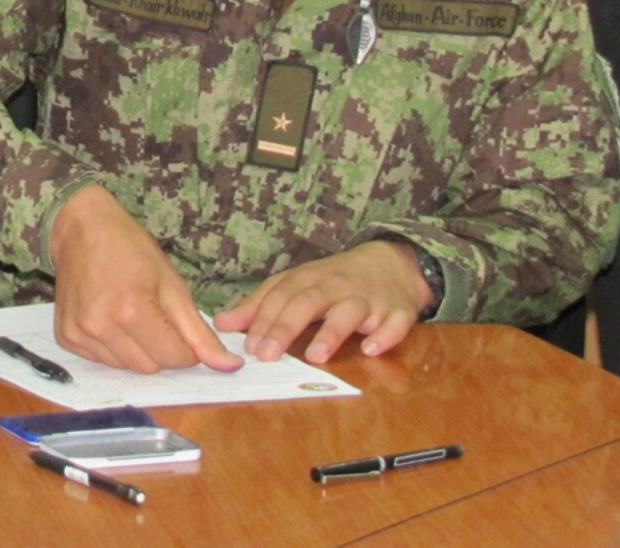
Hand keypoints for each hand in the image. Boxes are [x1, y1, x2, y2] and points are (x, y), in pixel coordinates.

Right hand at [47, 185, 239, 372]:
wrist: (81, 230)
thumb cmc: (130, 249)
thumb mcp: (171, 283)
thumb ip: (198, 331)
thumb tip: (229, 365)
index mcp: (132, 310)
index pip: (174, 357)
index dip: (187, 348)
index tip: (182, 327)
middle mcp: (101, 326)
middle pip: (151, 367)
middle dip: (162, 350)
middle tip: (156, 317)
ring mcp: (80, 333)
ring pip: (127, 367)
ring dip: (138, 351)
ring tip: (132, 315)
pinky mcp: (67, 338)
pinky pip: (102, 361)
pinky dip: (114, 348)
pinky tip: (111, 319)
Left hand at [212, 241, 433, 364]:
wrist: (390, 264)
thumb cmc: (335, 280)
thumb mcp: (296, 285)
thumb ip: (261, 305)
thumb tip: (222, 323)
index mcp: (309, 279)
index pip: (281, 296)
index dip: (263, 320)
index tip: (247, 345)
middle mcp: (336, 286)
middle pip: (308, 302)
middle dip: (286, 327)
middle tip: (266, 354)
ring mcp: (368, 299)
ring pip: (349, 312)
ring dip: (332, 333)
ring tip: (315, 356)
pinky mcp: (397, 312)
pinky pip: (393, 324)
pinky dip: (385, 336)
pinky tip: (372, 349)